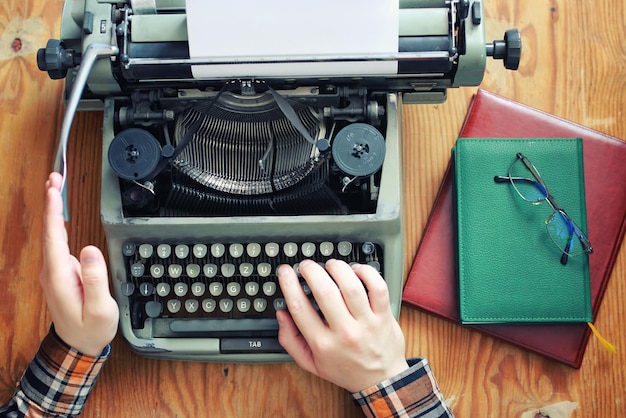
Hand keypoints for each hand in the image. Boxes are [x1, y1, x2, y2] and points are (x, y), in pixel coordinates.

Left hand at [40, 172, 118, 356]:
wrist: (78, 345)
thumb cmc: (91, 329)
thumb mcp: (100, 308)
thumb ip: (96, 278)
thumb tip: (90, 249)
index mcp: (60, 276)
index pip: (53, 237)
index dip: (53, 212)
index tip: (54, 190)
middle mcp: (53, 271)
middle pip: (49, 231)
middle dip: (51, 202)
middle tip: (55, 177)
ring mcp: (55, 271)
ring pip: (51, 234)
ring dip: (53, 209)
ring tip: (57, 186)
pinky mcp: (61, 272)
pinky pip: (56, 241)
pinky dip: (57, 222)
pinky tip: (59, 212)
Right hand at [276, 259, 408, 392]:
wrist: (380, 381)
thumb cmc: (345, 369)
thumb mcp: (310, 363)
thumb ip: (290, 340)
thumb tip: (282, 314)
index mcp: (322, 344)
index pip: (300, 307)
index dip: (289, 284)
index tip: (286, 272)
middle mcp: (344, 332)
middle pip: (324, 292)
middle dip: (312, 271)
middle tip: (307, 265)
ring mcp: (366, 323)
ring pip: (351, 286)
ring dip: (338, 268)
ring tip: (331, 265)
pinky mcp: (384, 316)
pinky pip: (377, 287)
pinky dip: (366, 272)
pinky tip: (356, 271)